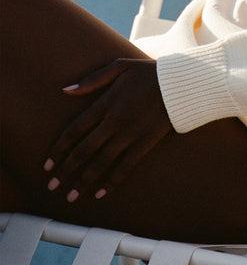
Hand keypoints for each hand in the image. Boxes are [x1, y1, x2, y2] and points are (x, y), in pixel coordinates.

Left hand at [44, 57, 171, 202]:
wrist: (181, 84)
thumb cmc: (148, 73)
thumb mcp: (119, 67)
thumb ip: (92, 80)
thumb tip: (65, 91)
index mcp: (106, 103)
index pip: (75, 129)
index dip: (59, 149)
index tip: (47, 164)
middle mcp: (115, 121)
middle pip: (84, 150)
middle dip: (66, 170)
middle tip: (52, 185)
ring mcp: (131, 134)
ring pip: (102, 162)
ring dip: (84, 181)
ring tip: (71, 196)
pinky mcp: (146, 143)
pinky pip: (126, 166)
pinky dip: (113, 182)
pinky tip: (101, 193)